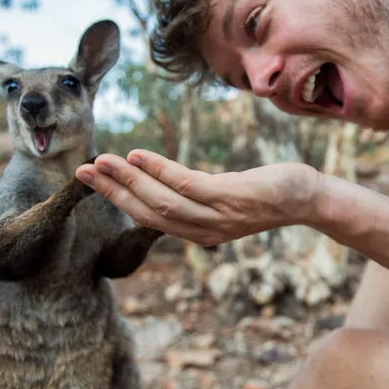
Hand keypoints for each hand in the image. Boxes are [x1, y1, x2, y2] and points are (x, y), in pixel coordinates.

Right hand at [75, 149, 319, 245]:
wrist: (307, 198)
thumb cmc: (264, 194)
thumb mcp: (223, 199)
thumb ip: (194, 197)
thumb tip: (164, 182)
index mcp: (197, 232)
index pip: (148, 218)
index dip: (117, 200)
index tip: (91, 181)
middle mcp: (202, 231)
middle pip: (147, 212)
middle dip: (112, 192)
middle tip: (81, 171)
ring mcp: (216, 217)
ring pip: (161, 201)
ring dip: (127, 181)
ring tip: (101, 162)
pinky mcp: (230, 198)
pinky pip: (186, 185)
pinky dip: (158, 170)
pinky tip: (137, 155)